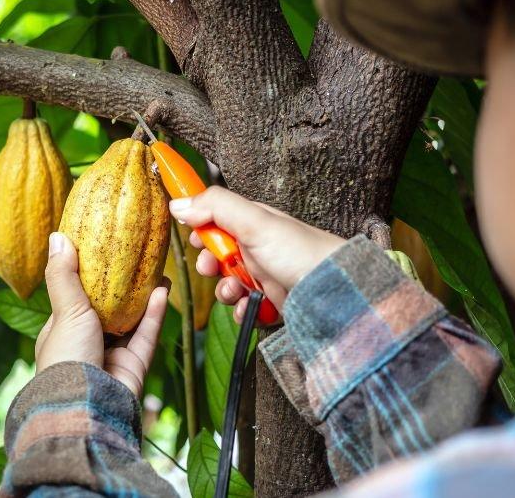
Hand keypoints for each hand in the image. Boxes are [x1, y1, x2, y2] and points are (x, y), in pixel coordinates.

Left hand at [34, 232, 167, 396]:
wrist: (85, 405)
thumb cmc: (66, 357)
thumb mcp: (63, 310)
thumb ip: (63, 275)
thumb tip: (57, 238)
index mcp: (62, 334)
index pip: (75, 301)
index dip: (88, 279)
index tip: (102, 255)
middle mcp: (86, 345)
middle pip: (108, 311)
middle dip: (122, 288)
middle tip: (136, 260)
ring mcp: (111, 357)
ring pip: (131, 322)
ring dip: (144, 298)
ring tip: (157, 271)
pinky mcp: (134, 367)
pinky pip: (146, 336)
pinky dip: (154, 314)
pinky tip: (163, 290)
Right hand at [168, 186, 345, 322]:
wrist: (335, 292)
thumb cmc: (301, 251)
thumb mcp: (255, 221)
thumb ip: (216, 207)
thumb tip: (178, 203)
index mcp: (253, 223)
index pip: (216, 220)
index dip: (201, 230)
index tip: (195, 239)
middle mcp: (258, 248)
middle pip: (218, 255)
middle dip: (210, 264)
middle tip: (212, 267)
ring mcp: (264, 276)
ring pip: (228, 284)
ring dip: (225, 290)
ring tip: (235, 290)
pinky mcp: (271, 302)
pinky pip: (245, 308)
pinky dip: (243, 310)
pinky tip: (251, 308)